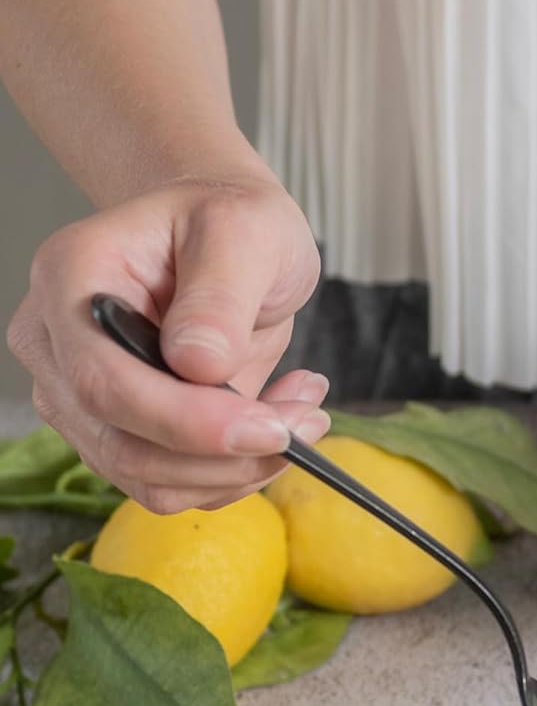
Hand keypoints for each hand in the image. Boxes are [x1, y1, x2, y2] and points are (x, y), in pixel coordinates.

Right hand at [6, 172, 325, 512]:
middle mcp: (58, 347)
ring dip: (241, 467)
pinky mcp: (122, 432)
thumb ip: (218, 296)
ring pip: (153, 480)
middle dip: (228, 455)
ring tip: (303, 412)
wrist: (223, 239)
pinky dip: (238, 469)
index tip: (272, 428)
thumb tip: (197, 364)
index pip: (105, 383)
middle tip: (308, 421)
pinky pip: (178, 484)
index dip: (189, 424)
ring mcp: (82, 398)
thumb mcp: (244, 231)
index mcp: (70, 281)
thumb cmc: (227, 222)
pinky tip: (278, 418)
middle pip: (124, 446)